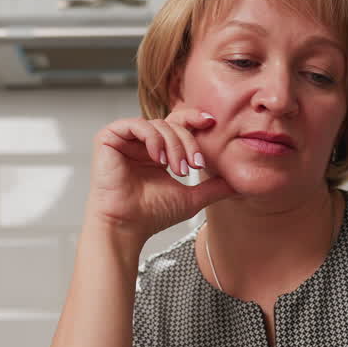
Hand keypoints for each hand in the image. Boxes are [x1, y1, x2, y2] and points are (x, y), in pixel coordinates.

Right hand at [87, 108, 234, 242]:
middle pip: (171, 123)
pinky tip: (159, 159)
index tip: (212, 123)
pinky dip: (153, 139)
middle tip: (194, 165)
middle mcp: (140, 143)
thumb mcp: (191, 198)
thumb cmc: (151, 215)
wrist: (127, 227)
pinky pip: (136, 125)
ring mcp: (124, 140)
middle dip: (188, 141)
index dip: (194, 120)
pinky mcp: (108, 138)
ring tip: (177, 169)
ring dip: (173, 145)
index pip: (177, 125)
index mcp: (157, 152)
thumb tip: (239, 183)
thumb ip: (213, 187)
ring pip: (157, 124)